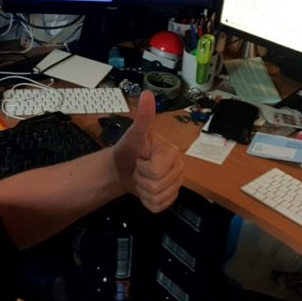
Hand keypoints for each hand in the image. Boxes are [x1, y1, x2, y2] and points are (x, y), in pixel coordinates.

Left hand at [112, 90, 183, 211]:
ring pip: (158, 198)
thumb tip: (147, 94)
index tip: (141, 158)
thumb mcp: (133, 134)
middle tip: (139, 168)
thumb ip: (143, 117)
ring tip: (141, 178)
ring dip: (143, 190)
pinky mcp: (171, 197)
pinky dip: (147, 201)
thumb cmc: (128, 150)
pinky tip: (145, 190)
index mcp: (172, 151)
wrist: (122, 168)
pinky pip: (159, 206)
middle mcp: (179, 166)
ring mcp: (176, 183)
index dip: (143, 167)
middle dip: (142, 179)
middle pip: (158, 186)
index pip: (157, 170)